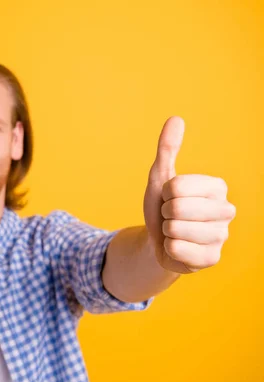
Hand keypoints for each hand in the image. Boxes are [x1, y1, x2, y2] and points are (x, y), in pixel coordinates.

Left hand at [143, 116, 235, 273]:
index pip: (177, 185)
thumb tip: (175, 118)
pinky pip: (178, 250)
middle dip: (164, 213)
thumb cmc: (162, 206)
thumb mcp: (161, 177)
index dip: (164, 193)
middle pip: (177, 207)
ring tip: (174, 231)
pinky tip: (178, 248)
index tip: (169, 197)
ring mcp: (222, 236)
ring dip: (166, 231)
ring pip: (176, 229)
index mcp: (218, 187)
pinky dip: (169, 249)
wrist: (159, 242)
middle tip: (171, 217)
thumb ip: (168, 149)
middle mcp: (227, 210)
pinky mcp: (212, 259)